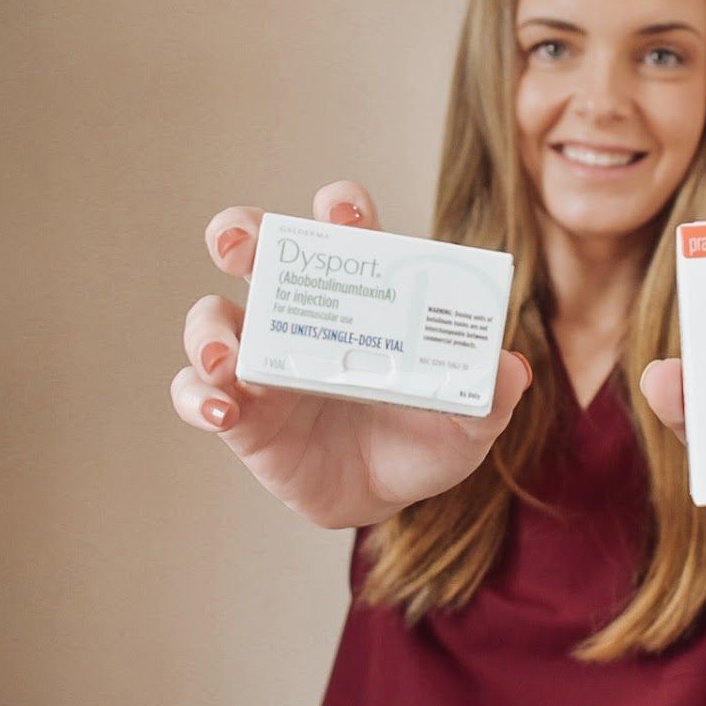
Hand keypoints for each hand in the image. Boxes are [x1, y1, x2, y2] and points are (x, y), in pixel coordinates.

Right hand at [170, 181, 532, 528]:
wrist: (389, 496)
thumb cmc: (425, 437)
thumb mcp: (468, 420)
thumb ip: (489, 393)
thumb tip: (510, 368)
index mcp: (362, 296)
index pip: (343, 229)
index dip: (340, 208)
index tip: (345, 213)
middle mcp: (303, 314)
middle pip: (256, 250)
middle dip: (242, 233)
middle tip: (240, 244)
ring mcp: (262, 361)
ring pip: (212, 318)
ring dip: (210, 327)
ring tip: (230, 354)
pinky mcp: (239, 412)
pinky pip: (196, 392)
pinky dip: (199, 396)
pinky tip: (222, 411)